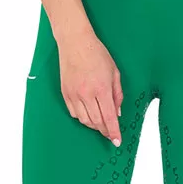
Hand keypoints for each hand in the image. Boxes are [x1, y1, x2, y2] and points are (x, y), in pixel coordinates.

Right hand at [57, 29, 123, 144]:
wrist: (75, 42)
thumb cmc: (97, 54)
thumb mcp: (114, 72)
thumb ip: (117, 95)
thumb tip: (117, 113)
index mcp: (101, 88)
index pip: (109, 117)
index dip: (113, 132)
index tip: (117, 141)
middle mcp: (86, 94)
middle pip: (96, 122)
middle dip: (105, 130)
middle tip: (110, 133)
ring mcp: (74, 94)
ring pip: (84, 120)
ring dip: (93, 125)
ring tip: (100, 124)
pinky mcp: (65, 93)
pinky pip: (73, 113)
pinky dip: (82, 117)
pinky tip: (88, 114)